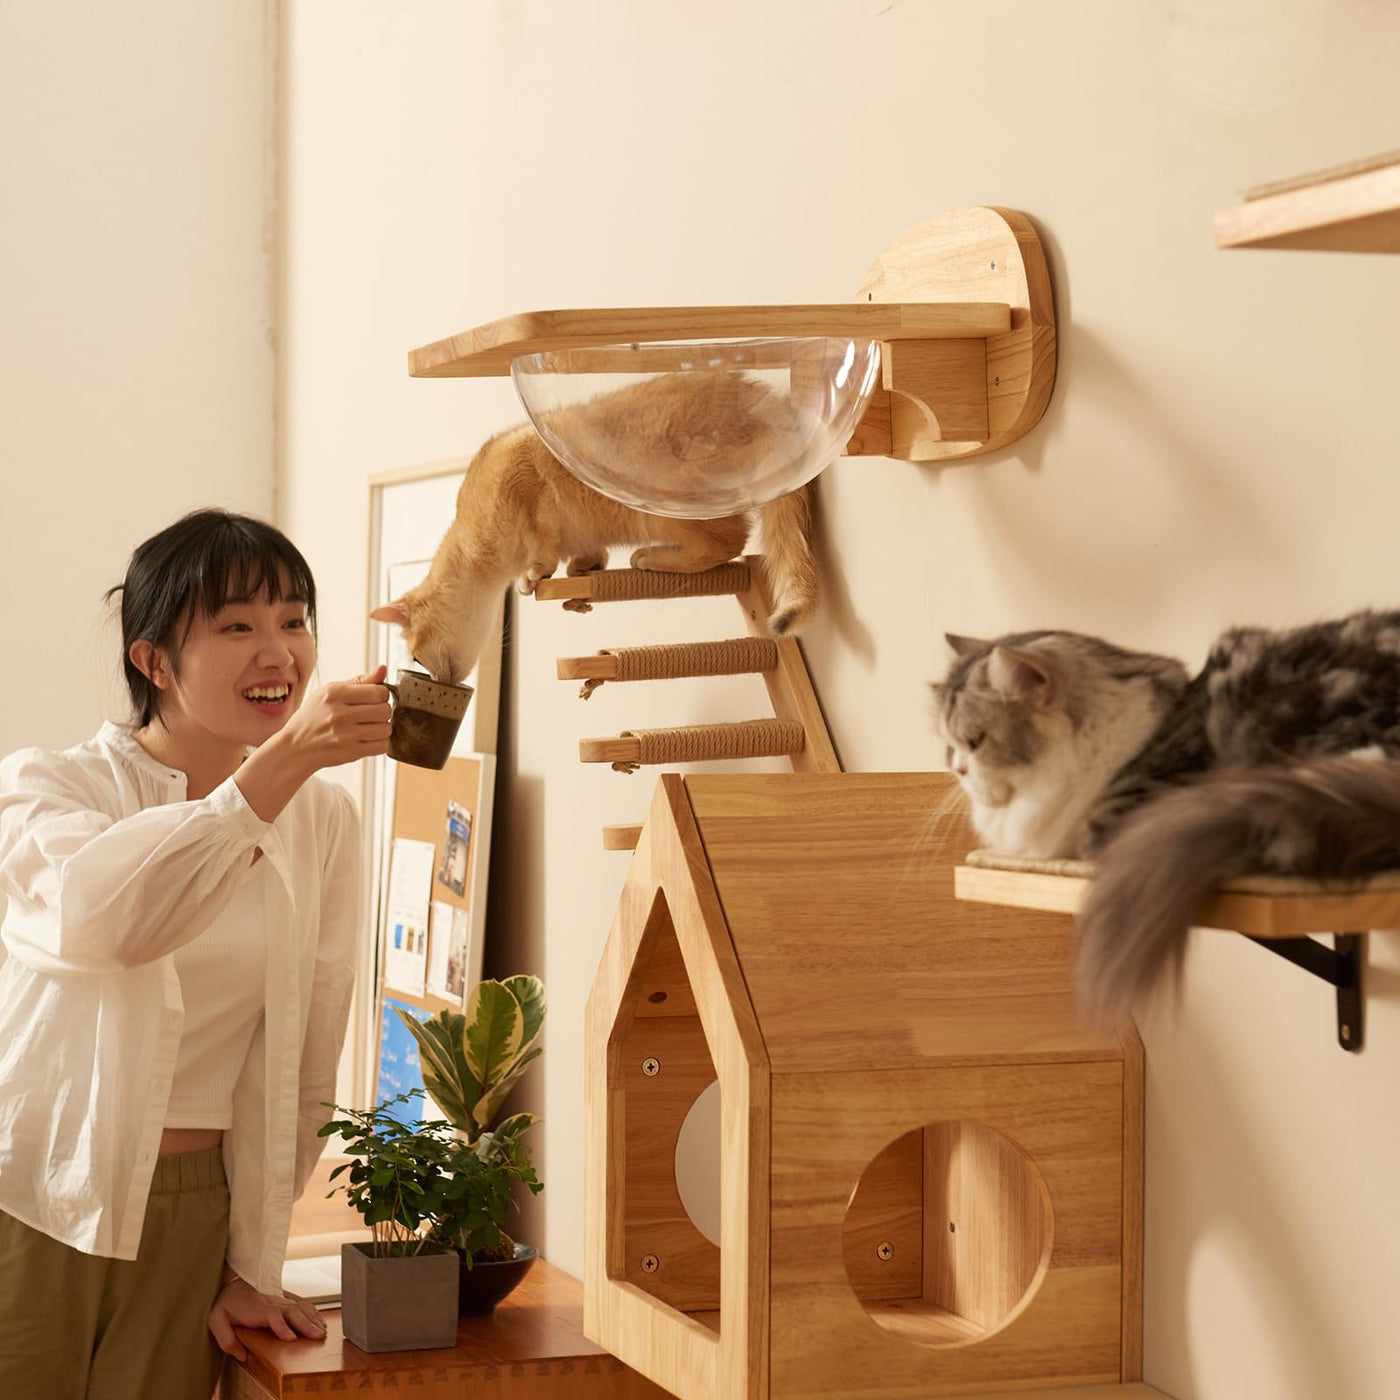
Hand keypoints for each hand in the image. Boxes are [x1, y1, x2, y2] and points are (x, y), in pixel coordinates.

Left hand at [207, 1276, 326, 1362]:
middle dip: (306, 1324)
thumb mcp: (216, 1321)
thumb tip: (242, 1355)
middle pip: (292, 1311)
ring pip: (299, 1307)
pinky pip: (301, 1304)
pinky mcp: (284, 1300)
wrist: (232, 1285)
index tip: (292, 1338)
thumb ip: (227, 1340)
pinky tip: (319, 1321)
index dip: (282, 1326)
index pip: (273, 1316)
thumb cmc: (225, 1304)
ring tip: (322, 1331)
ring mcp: (279, 1300)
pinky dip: (312, 1312)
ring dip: (312, 1319)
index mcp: (256, 1309)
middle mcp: (271, 1303)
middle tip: (317, 1337)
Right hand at [235, 665, 391, 821]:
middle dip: (382, 711)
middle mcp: (339, 714)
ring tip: (368, 726)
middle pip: (385, 710)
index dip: (381, 695)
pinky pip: (382, 746)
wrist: (295, 747)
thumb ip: (359, 680)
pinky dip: (379, 743)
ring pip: (386, 728)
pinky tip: (368, 739)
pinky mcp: (350, 753)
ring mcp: (345, 735)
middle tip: (371, 714)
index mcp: (335, 693)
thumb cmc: (314, 716)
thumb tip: (383, 669)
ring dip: (381, 728)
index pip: (379, 692)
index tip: (373, 699)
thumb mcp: (329, 691)